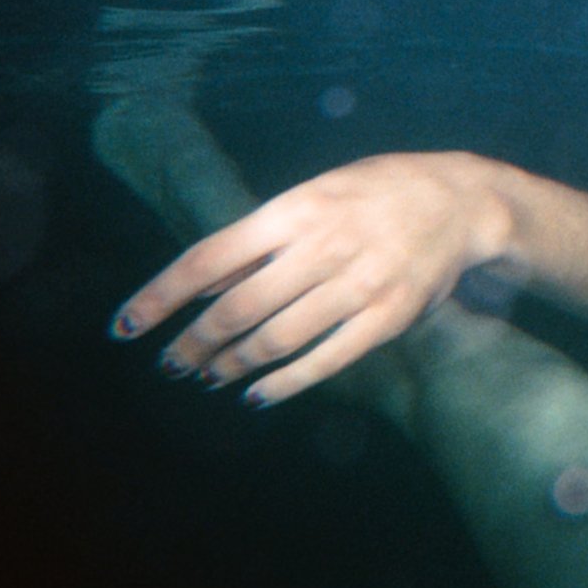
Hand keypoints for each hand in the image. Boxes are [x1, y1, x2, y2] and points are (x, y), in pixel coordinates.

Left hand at [111, 151, 514, 406]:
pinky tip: (258, 395)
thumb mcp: (314, 194)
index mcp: (295, 210)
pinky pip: (327, 360)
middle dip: (194, 344)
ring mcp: (359, 283)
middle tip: (174, 365)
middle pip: (238, 309)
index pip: (209, 258)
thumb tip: (202, 284)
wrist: (461, 200)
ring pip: (277, 339)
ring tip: (213, 376)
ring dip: (234, 365)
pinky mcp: (389, 316)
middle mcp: (324, 246)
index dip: (161, 296)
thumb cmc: (377, 192)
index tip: (126, 327)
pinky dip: (285, 384)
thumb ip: (260, 239)